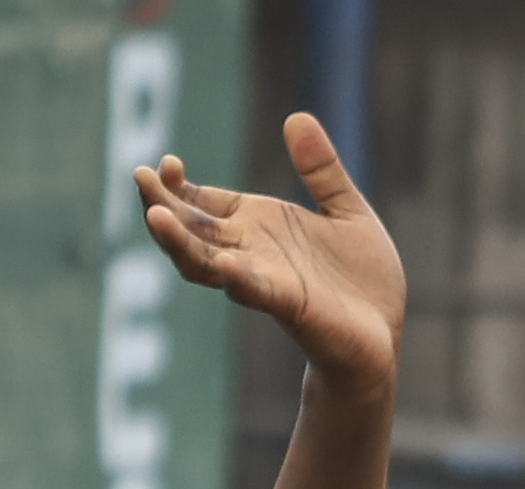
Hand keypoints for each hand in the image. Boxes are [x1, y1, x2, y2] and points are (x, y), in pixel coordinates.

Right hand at [135, 113, 403, 397]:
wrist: (385, 335)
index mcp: (257, 225)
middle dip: (161, 204)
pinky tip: (221, 264)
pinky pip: (255, 291)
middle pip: (190, 229)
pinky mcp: (290, 306)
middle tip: (139, 177)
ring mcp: (265, 280)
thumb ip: (321, 169)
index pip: (200, 202)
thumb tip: (298, 116)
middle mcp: (250, 252)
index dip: (177, 185)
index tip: (166, 162)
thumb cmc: (361, 279)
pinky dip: (236, 278)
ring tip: (154, 216)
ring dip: (179, 241)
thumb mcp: (348, 211)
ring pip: (206, 263)